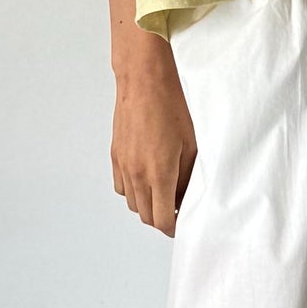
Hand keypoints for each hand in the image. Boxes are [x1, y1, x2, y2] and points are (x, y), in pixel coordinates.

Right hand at [111, 39, 196, 235]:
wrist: (144, 80)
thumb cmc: (172, 106)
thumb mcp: (191, 144)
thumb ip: (188, 176)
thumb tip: (186, 196)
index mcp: (159, 173)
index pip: (162, 219)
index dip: (173, 227)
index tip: (183, 223)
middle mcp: (137, 172)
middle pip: (146, 215)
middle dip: (162, 218)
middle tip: (177, 210)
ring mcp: (123, 164)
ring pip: (132, 203)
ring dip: (148, 205)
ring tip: (163, 194)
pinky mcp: (115, 155)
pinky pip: (121, 187)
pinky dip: (133, 191)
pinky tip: (147, 179)